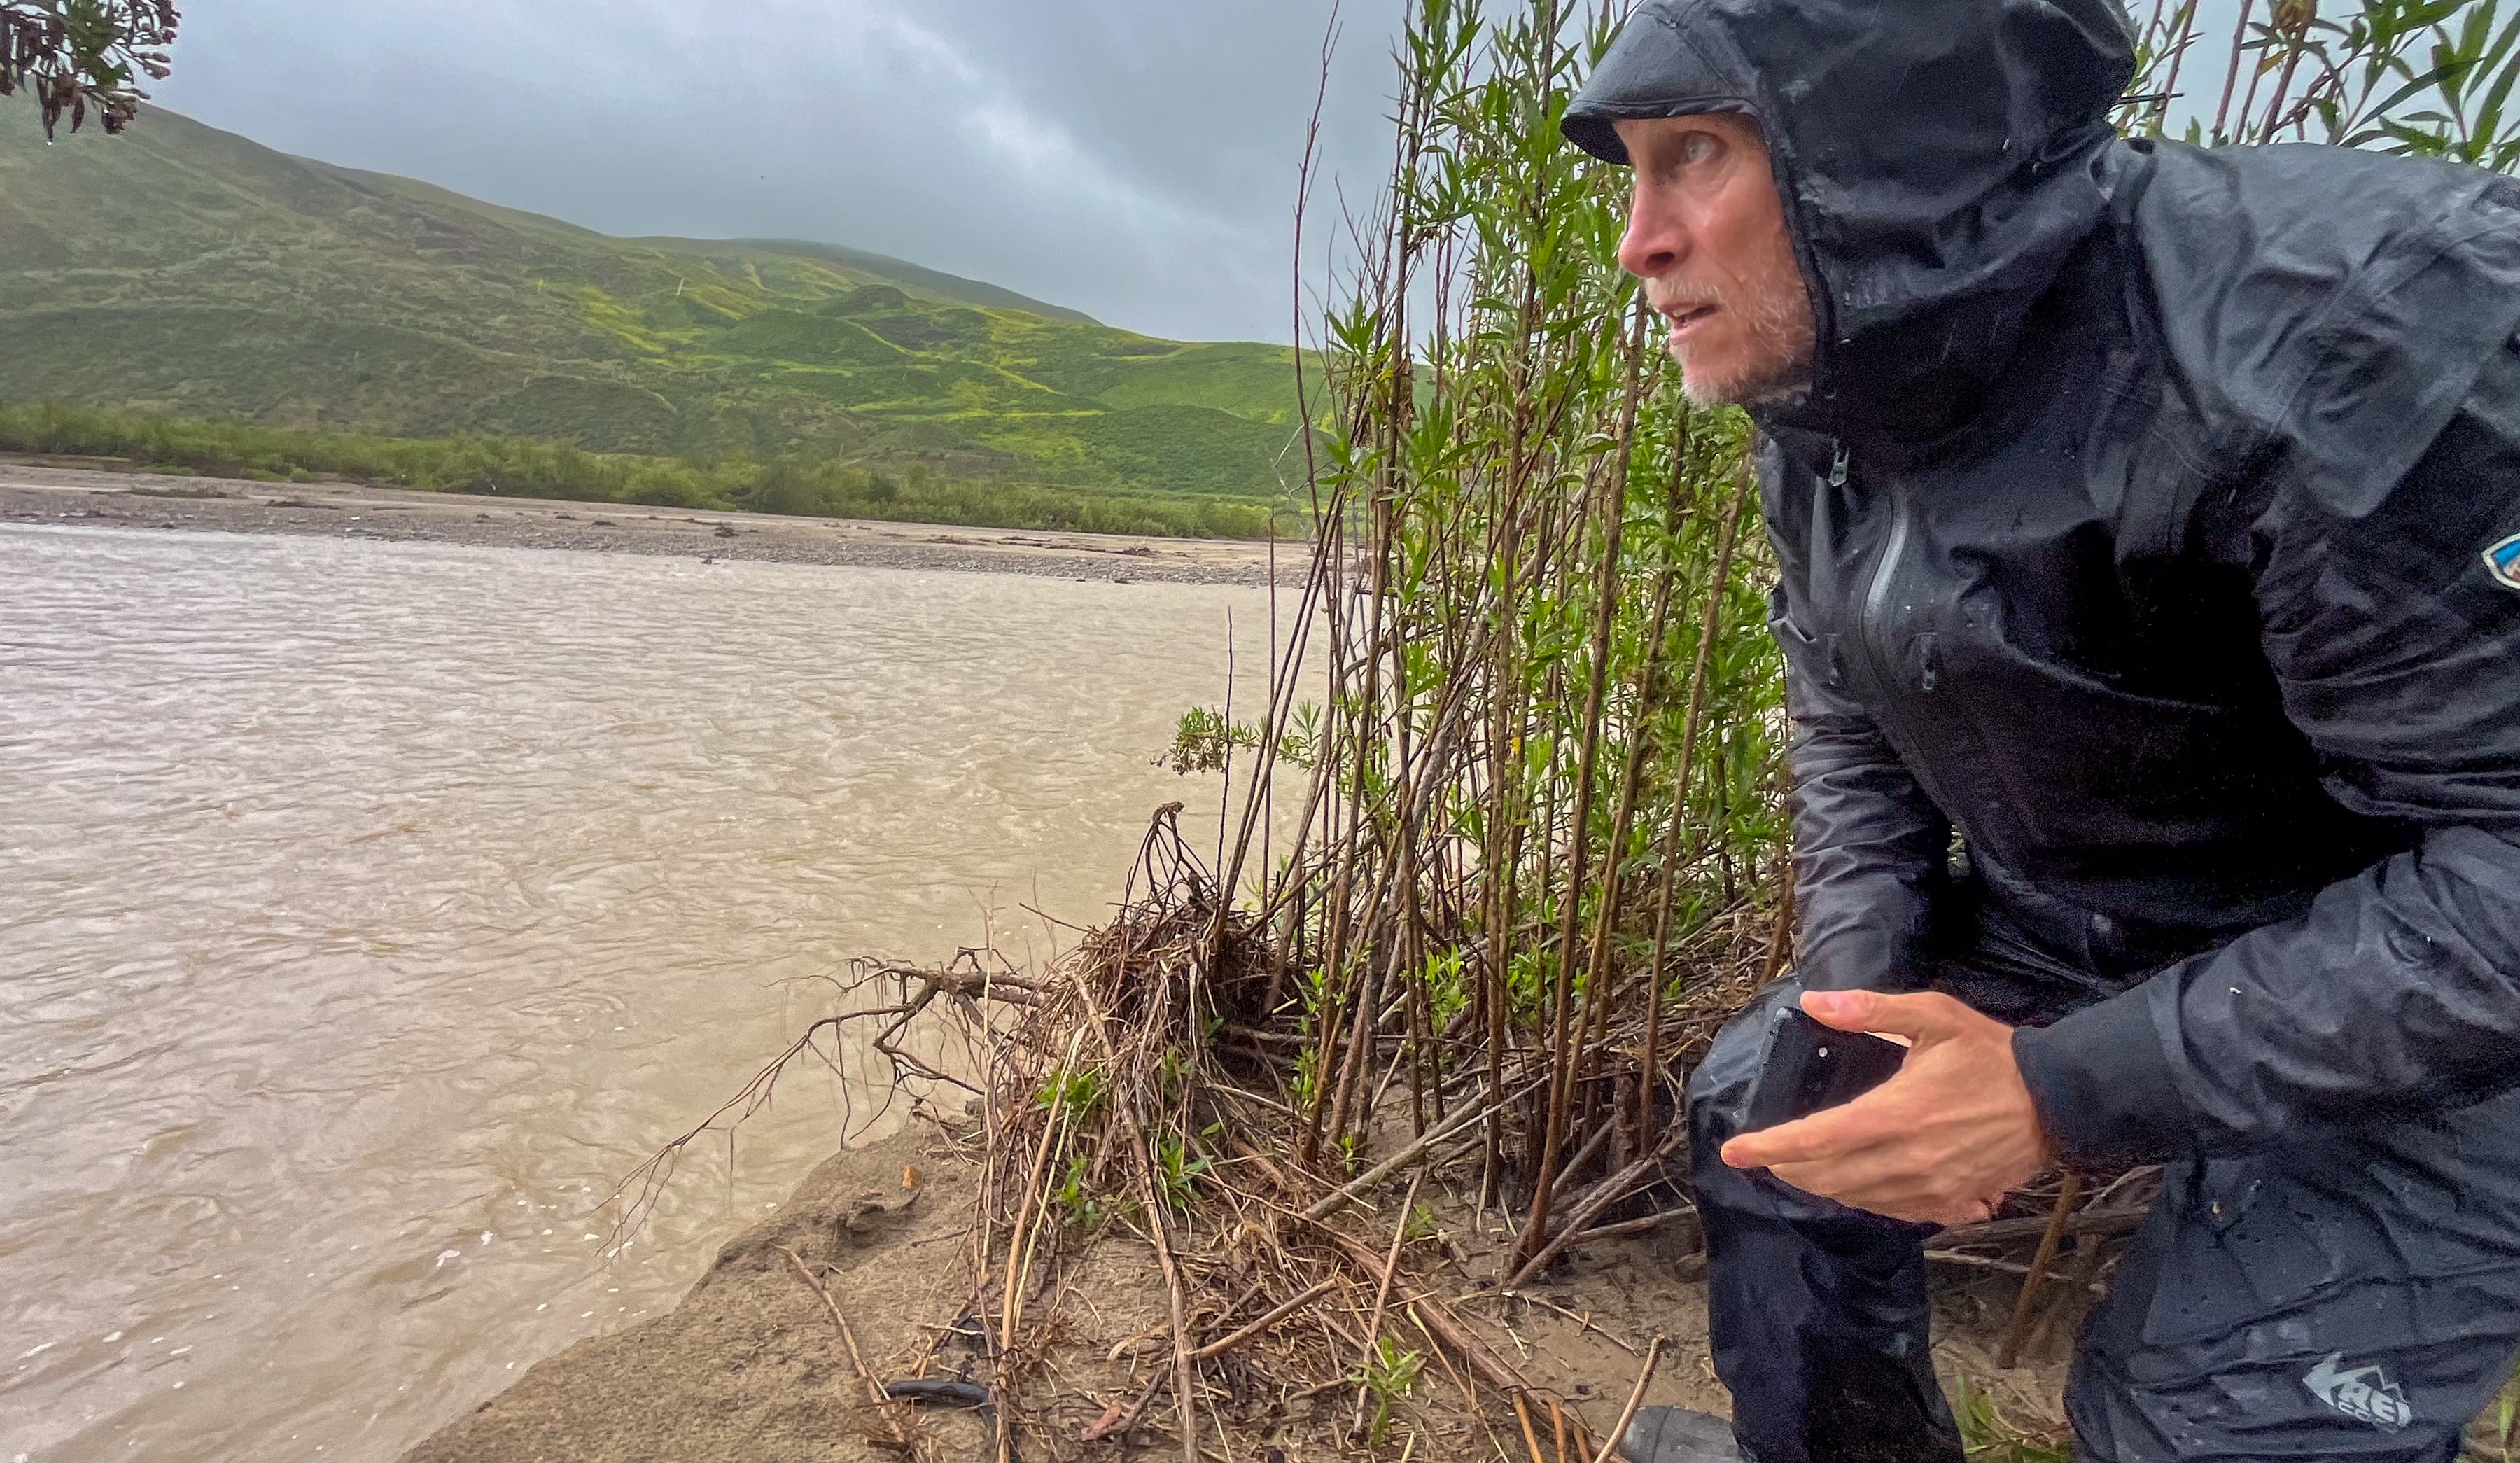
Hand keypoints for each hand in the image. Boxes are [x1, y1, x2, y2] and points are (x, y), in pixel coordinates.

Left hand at [1719, 989, 2049, 1224]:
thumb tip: (1815, 1001)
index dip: (1771, 1147)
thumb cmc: (1991, 1054)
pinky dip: (1869, 1200)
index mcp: (1896, 1113)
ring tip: (1804, 1169)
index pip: (1818, 1138)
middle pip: (1830, 1177)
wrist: (2057, 1099)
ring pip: (1860, 1197)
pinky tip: (1858, 1185)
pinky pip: (1898, 1211)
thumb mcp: (1933, 1016)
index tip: (1735, 1151)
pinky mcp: (1954, 1198)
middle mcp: (1909, 1158)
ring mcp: (1933, 1185)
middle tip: (1768, 1156)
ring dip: (1825, 1186)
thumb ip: (1871, 1010)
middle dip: (1791, 1169)